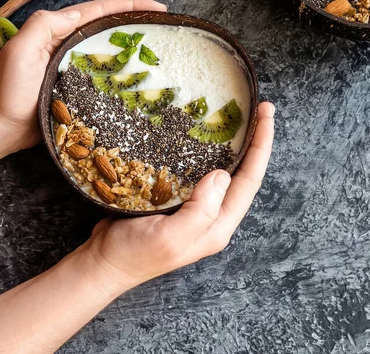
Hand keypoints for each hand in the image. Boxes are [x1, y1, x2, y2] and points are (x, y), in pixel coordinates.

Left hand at [0, 0, 167, 152]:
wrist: (2, 127)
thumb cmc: (9, 90)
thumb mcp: (20, 50)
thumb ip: (44, 25)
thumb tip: (77, 14)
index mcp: (58, 32)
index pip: (98, 12)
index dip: (128, 7)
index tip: (156, 8)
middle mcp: (67, 46)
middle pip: (107, 28)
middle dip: (135, 23)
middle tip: (163, 27)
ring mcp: (74, 68)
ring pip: (108, 51)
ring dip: (132, 48)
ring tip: (159, 49)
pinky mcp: (78, 89)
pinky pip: (104, 76)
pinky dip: (121, 74)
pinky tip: (138, 79)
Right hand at [81, 103, 275, 290]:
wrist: (103, 262)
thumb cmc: (135, 255)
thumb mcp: (170, 237)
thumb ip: (201, 210)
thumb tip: (222, 175)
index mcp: (217, 225)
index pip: (249, 181)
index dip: (261, 147)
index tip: (266, 114)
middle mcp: (211, 215)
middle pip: (242, 173)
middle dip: (254, 141)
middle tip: (260, 107)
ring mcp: (194, 207)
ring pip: (222, 170)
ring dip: (233, 144)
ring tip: (238, 117)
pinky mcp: (176, 198)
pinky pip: (197, 170)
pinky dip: (204, 150)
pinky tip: (201, 135)